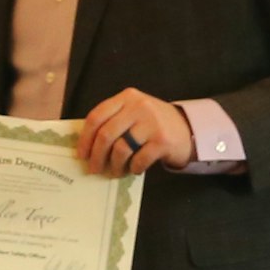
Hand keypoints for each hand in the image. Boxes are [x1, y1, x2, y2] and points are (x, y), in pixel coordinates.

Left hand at [78, 90, 194, 176]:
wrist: (188, 129)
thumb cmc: (152, 125)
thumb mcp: (133, 113)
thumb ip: (113, 121)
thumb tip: (86, 146)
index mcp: (126, 97)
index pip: (96, 116)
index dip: (85, 138)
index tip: (81, 155)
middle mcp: (139, 106)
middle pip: (106, 134)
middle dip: (96, 156)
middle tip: (94, 169)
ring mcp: (152, 122)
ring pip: (121, 149)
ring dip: (114, 166)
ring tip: (115, 172)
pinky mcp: (162, 140)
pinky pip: (138, 160)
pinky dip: (133, 169)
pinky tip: (135, 169)